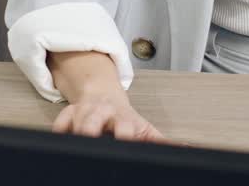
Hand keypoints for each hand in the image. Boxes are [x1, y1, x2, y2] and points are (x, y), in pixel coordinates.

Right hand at [52, 86, 168, 141]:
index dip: (124, 133)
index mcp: (123, 118)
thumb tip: (189, 151)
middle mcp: (103, 112)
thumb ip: (162, 142)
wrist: (104, 96)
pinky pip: (60, 121)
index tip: (125, 140)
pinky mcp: (69, 114)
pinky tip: (61, 140)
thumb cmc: (124, 119)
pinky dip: (59, 130)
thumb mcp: (144, 129)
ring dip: (75, 129)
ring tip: (77, 143)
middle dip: (91, 128)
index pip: (124, 125)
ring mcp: (85, 112)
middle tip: (90, 138)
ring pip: (75, 118)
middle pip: (94, 119)